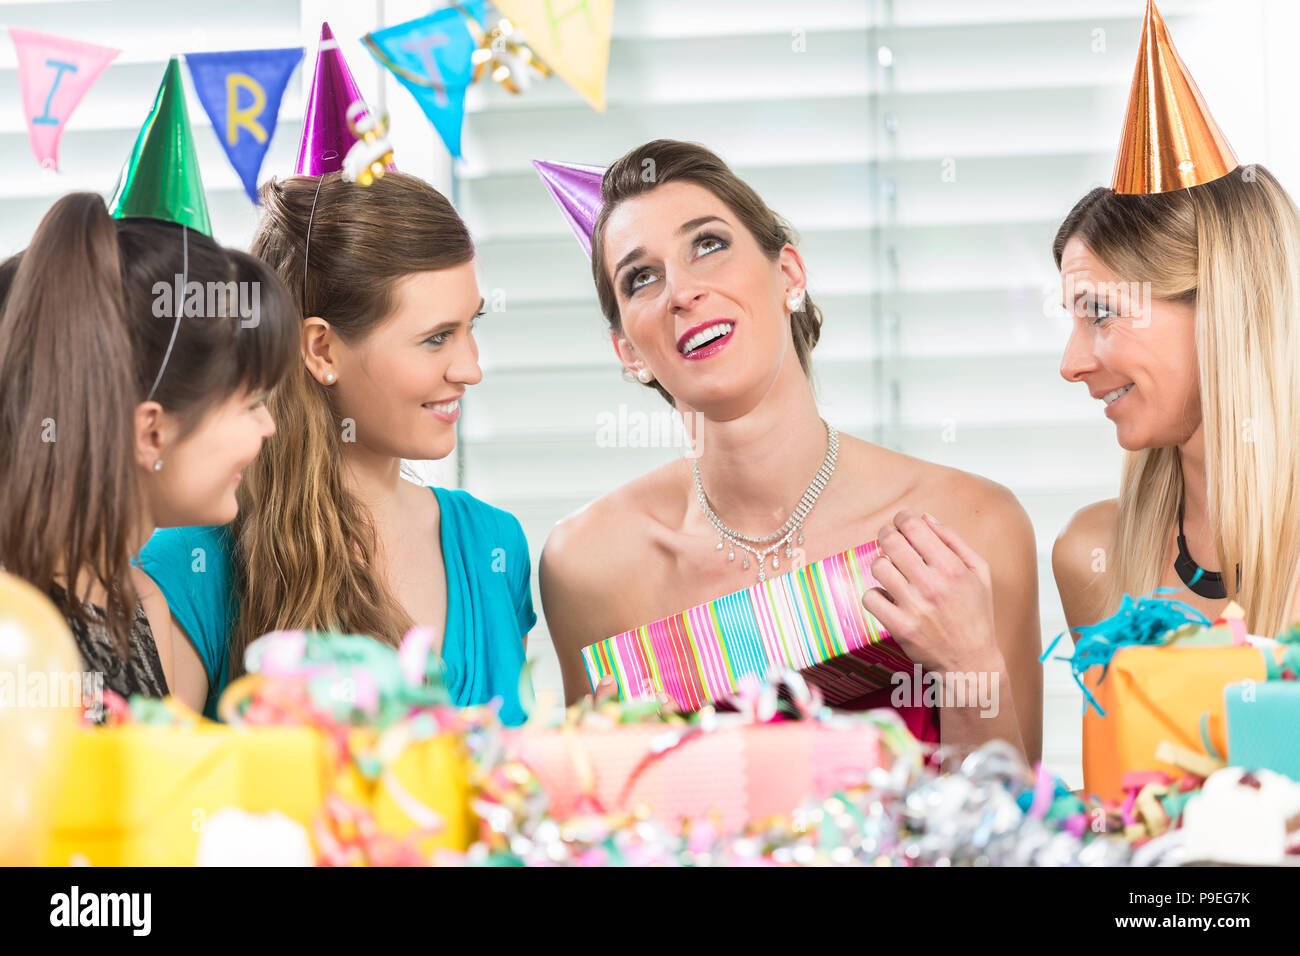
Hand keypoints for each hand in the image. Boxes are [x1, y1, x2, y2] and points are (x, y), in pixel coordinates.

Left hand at [861, 510, 1002, 674]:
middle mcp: (932, 584)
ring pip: (878, 566)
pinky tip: (889, 598)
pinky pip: (870, 598)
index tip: (901, 523)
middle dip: (887, 535)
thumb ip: (954, 541)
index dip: (902, 519)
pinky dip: (876, 595)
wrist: (970, 661)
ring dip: (883, 565)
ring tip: (893, 573)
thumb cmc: (975, 614)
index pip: (913, 526)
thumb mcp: (979, 573)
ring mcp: (914, 606)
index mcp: (952, 567)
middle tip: (890, 541)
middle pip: (890, 542)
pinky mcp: (899, 626)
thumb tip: (925, 517)